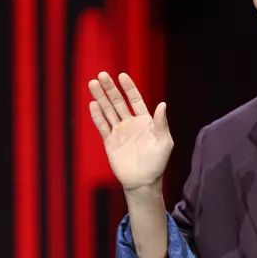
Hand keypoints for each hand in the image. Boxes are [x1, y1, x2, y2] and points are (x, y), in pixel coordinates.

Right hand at [88, 72, 172, 191]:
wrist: (143, 182)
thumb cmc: (157, 163)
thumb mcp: (164, 142)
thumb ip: (161, 123)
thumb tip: (162, 104)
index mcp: (145, 121)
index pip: (135, 100)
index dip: (129, 88)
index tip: (122, 75)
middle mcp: (131, 123)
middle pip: (118, 102)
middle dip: (110, 89)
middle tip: (101, 75)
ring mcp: (119, 132)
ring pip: (108, 111)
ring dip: (100, 98)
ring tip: (92, 84)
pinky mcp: (110, 142)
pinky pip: (102, 126)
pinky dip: (97, 116)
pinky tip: (93, 104)